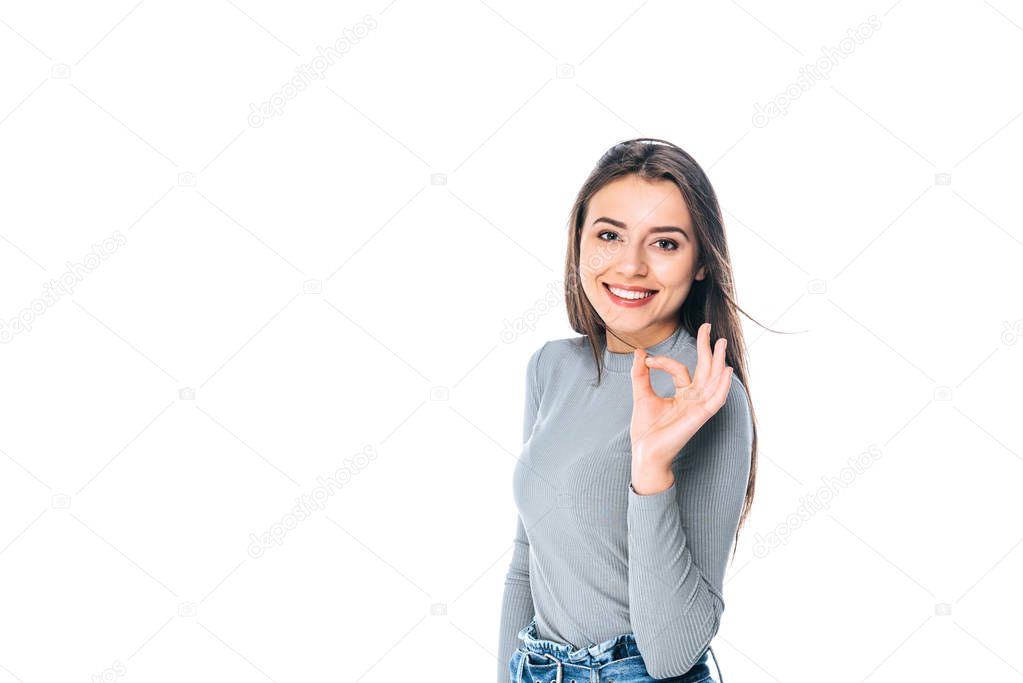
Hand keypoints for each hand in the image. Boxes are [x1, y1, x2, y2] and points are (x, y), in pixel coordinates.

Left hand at [629, 322, 733, 471]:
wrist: (645, 452)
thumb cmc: (646, 430)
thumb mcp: (641, 395)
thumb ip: (641, 374)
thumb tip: (639, 352)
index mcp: (683, 395)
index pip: (680, 370)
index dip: (664, 360)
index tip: (646, 359)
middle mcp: (694, 399)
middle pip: (706, 370)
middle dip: (707, 348)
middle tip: (707, 326)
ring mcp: (699, 408)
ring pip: (714, 381)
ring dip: (719, 362)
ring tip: (721, 342)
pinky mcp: (700, 417)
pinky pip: (716, 400)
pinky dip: (722, 386)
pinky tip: (726, 371)